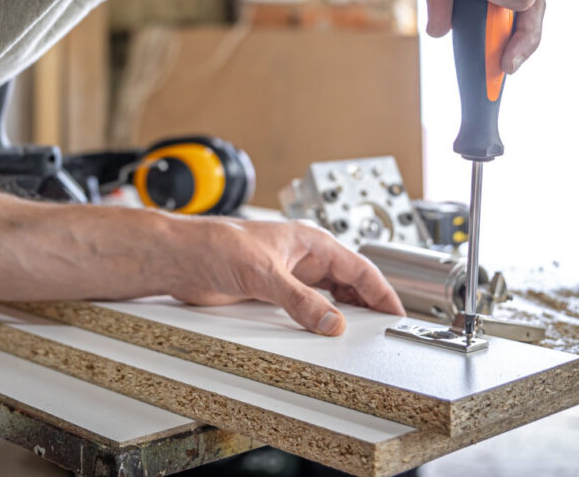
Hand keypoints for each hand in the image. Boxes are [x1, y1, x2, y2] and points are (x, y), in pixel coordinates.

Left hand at [162, 215, 404, 334]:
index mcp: (310, 242)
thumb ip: (299, 300)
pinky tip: (323, 334)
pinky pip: (307, 308)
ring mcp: (289, 276)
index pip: (359, 267)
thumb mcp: (264, 273)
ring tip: (360, 336)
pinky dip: (319, 320)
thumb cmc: (216, 244)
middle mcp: (303, 258)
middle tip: (384, 331)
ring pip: (329, 296)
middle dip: (368, 304)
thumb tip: (331, 322)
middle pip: (349, 283)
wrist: (182, 257)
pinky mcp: (272, 293)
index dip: (381, 291)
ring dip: (344, 314)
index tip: (396, 313)